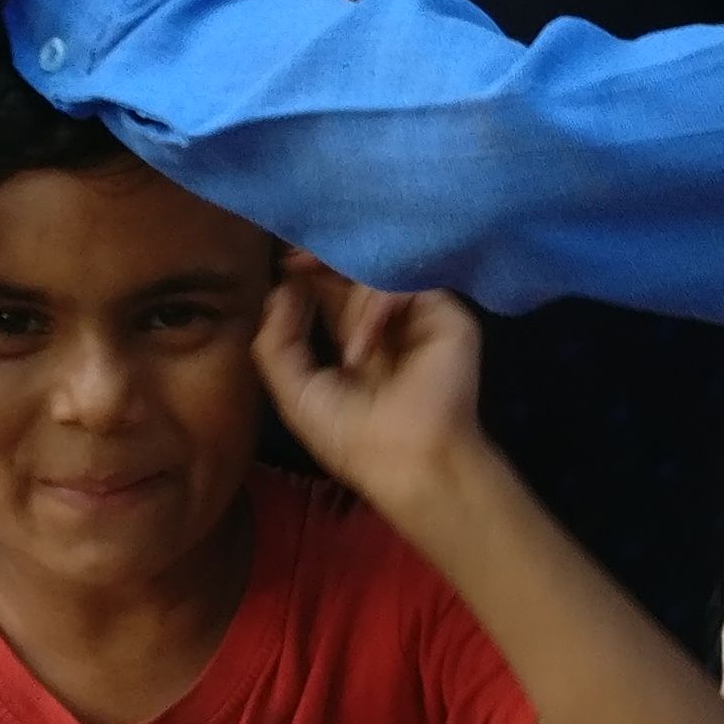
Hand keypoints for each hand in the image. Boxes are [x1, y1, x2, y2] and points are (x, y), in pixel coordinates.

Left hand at [254, 258, 485, 518]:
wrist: (406, 463)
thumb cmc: (351, 438)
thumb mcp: (295, 392)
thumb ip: (277, 340)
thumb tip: (284, 287)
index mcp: (357, 341)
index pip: (332, 291)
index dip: (308, 274)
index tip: (285, 263)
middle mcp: (389, 325)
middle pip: (355, 273)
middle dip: (323, 265)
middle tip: (296, 260)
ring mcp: (419, 319)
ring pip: (376, 277)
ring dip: (351, 309)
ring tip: (352, 356)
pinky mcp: (446, 317)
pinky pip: (403, 287)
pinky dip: (375, 311)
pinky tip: (365, 351)